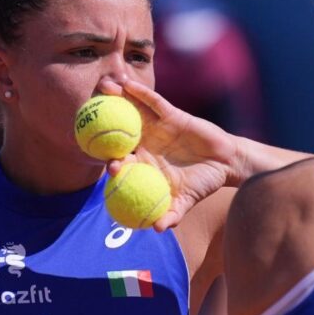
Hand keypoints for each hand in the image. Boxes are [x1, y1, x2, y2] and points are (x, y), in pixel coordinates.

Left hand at [99, 78, 236, 230]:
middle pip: (119, 132)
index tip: (110, 166)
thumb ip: (172, 214)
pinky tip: (128, 84)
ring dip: (118, 99)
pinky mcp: (170, 114)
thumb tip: (158, 230)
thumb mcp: (186, 201)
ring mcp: (156, 127)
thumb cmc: (202, 184)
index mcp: (143, 165)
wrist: (224, 163)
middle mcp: (145, 144)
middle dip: (103, 123)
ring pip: (133, 112)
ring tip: (103, 87)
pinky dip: (141, 93)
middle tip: (89, 116)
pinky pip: (153, 102)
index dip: (111, 161)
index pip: (122, 161)